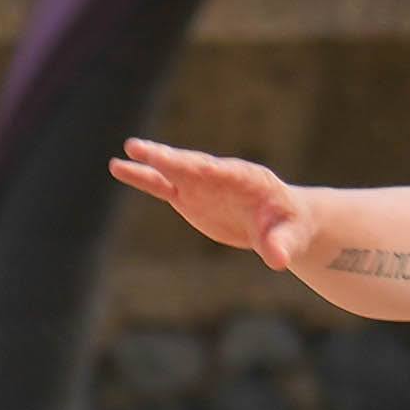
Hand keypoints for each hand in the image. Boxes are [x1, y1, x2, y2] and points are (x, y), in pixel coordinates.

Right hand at [110, 138, 320, 270]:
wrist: (283, 224)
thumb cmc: (290, 228)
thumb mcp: (290, 238)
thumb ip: (281, 245)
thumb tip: (277, 261)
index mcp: (246, 180)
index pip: (219, 171)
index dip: (197, 166)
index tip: (176, 160)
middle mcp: (220, 176)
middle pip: (191, 164)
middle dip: (168, 158)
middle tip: (140, 148)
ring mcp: (202, 185)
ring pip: (172, 171)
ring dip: (149, 162)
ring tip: (121, 157)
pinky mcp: (190, 197)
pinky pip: (163, 185)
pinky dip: (143, 177)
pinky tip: (119, 168)